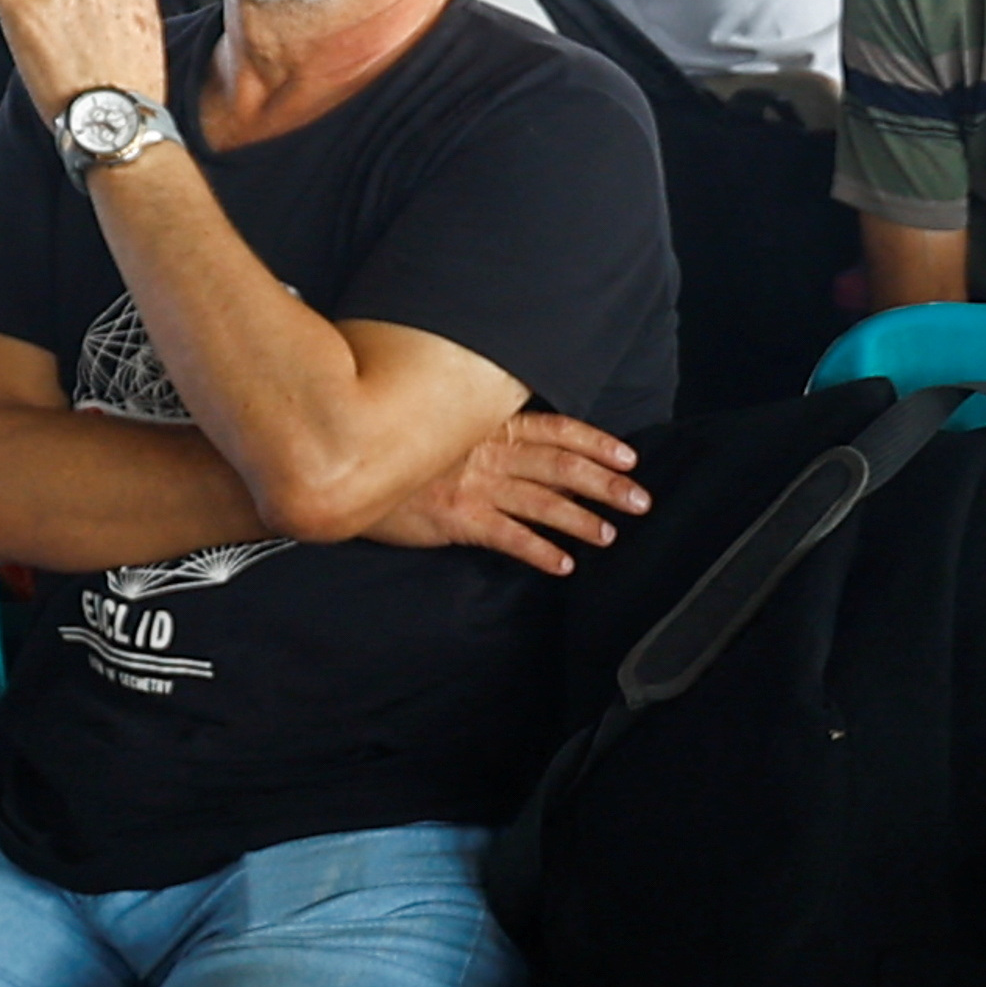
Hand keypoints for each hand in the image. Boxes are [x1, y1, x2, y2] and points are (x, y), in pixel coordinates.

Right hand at [361, 412, 642, 569]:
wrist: (344, 458)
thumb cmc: (389, 437)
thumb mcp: (437, 420)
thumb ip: (473, 425)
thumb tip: (505, 432)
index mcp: (488, 424)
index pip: (555, 429)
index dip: (596, 443)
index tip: (629, 457)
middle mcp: (489, 451)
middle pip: (561, 466)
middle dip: (606, 484)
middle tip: (641, 501)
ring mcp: (474, 483)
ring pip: (542, 501)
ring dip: (581, 520)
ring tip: (610, 535)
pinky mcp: (457, 517)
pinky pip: (507, 536)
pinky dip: (539, 551)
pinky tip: (562, 565)